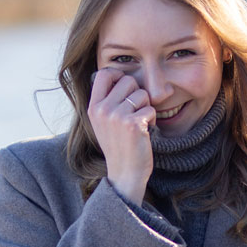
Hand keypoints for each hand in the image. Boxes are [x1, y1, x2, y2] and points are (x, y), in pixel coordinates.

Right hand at [87, 68, 155, 204]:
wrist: (125, 173)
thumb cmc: (118, 145)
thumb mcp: (103, 122)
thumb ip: (107, 100)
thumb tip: (118, 75)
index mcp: (93, 107)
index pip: (104, 74)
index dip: (118, 75)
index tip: (125, 86)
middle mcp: (102, 109)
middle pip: (128, 80)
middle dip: (137, 93)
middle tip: (135, 111)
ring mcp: (117, 116)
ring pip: (142, 94)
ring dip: (146, 107)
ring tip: (139, 122)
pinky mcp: (133, 124)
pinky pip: (151, 108)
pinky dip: (153, 119)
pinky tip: (145, 131)